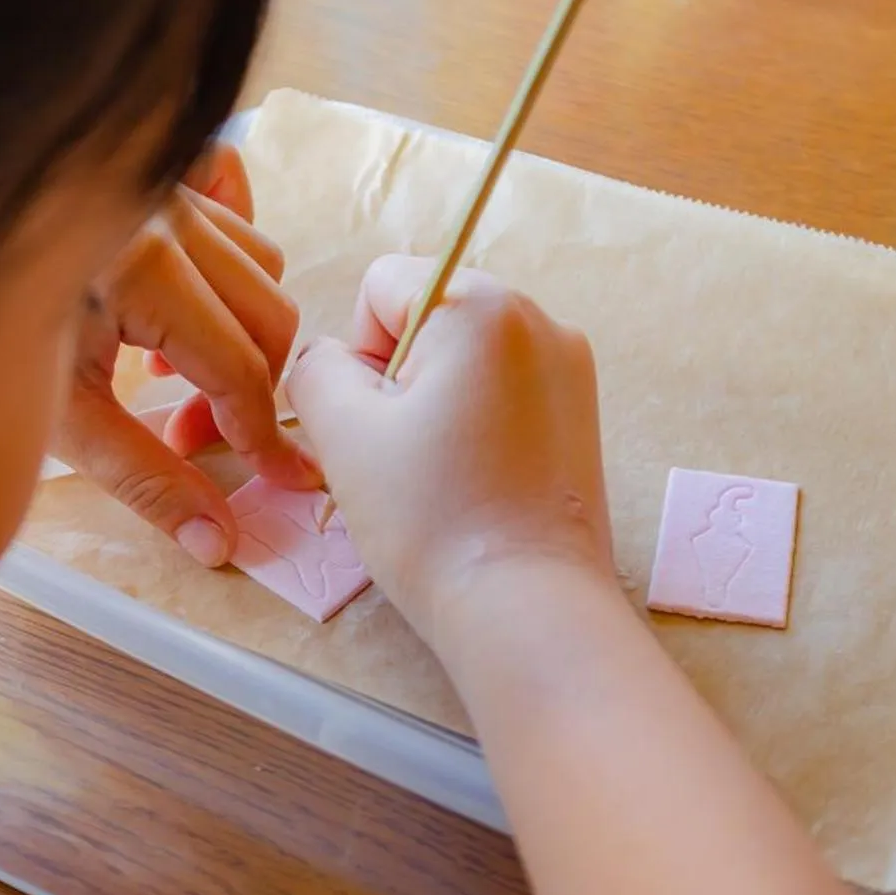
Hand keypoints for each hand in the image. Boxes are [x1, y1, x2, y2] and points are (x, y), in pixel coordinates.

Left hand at [54, 143, 319, 565]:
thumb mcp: (63, 419)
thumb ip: (146, 479)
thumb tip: (216, 541)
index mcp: (143, 270)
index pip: (239, 367)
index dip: (261, 433)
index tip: (278, 476)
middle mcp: (165, 210)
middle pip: (269, 312)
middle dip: (250, 385)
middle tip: (191, 432)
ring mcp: (160, 178)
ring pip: (260, 260)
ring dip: (236, 324)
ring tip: (162, 367)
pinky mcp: (152, 165)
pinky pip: (233, 197)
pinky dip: (228, 249)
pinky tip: (182, 293)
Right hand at [286, 255, 613, 650]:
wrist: (527, 609)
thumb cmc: (433, 518)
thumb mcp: (342, 432)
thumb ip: (314, 369)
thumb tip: (327, 361)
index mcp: (483, 306)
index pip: (382, 285)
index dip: (358, 353)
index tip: (377, 422)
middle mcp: (540, 321)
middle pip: (426, 322)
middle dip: (396, 380)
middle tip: (399, 458)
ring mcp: (570, 371)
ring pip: (461, 364)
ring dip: (430, 408)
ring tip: (435, 479)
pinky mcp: (581, 420)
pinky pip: (500, 397)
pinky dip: (472, 430)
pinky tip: (470, 488)